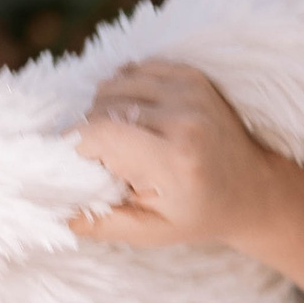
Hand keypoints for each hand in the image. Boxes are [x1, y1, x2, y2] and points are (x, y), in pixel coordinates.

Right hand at [68, 61, 289, 249]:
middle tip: (113, 162)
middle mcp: (183, 118)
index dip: (77, 148)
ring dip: (106, 111)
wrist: (252, 189)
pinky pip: (132, 70)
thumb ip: (100, 222)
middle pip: (100, 107)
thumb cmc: (198, 215)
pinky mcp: (191, 75)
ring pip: (112, 84)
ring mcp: (189, 90)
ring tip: (128, 142)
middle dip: (92, 134)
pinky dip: (125, 92)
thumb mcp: (150, 232)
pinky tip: (140, 119)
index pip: (97, 133)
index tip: (82, 166)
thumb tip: (51, 209)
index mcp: (174, 160)